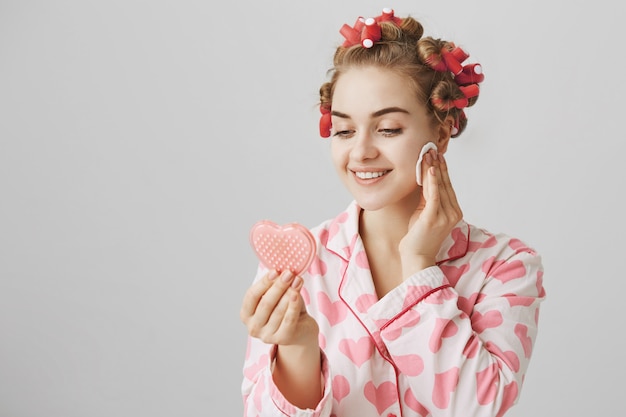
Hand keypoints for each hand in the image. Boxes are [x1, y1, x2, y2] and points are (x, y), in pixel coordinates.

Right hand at [240, 270, 318, 346]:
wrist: (300, 329)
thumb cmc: (285, 308)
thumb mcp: (276, 296)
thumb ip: (276, 285)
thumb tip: (283, 270)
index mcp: (246, 314)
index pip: (251, 296)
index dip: (263, 283)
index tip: (275, 271)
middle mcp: (253, 327)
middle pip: (266, 303)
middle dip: (278, 286)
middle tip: (289, 273)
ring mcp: (267, 335)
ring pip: (278, 311)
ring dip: (289, 293)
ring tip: (297, 280)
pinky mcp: (282, 339)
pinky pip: (289, 319)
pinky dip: (293, 306)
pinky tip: (297, 294)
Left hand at [399, 150, 462, 275]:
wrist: (416, 257)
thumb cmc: (418, 236)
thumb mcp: (424, 212)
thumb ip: (427, 197)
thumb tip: (425, 179)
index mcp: (453, 211)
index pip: (447, 186)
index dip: (442, 169)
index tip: (437, 155)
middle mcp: (453, 213)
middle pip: (445, 183)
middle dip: (438, 165)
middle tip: (432, 149)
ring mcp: (445, 216)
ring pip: (440, 187)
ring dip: (434, 168)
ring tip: (429, 154)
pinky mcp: (434, 218)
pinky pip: (434, 195)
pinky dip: (432, 181)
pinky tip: (430, 169)